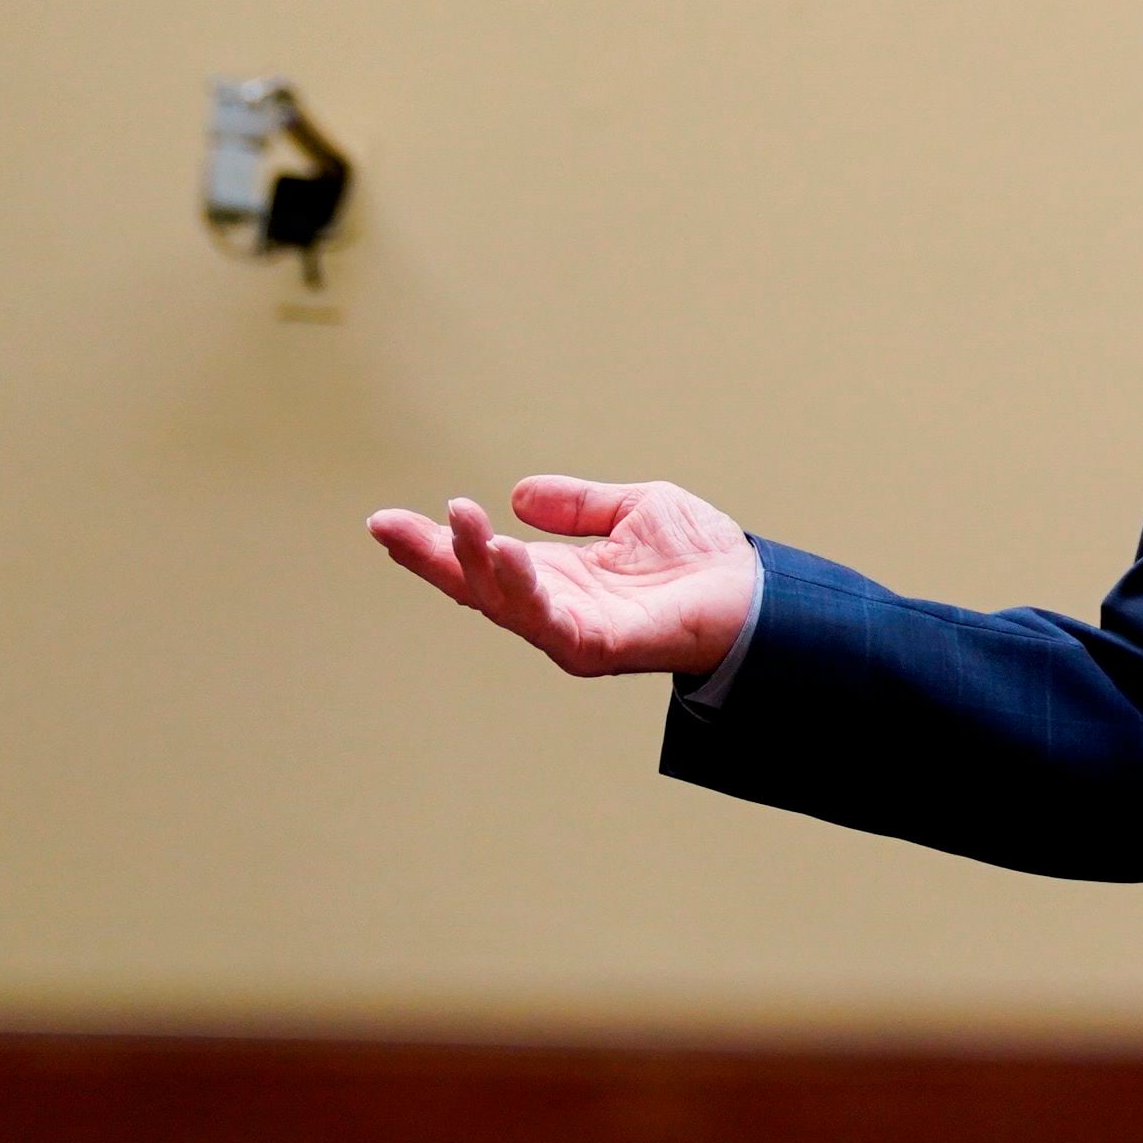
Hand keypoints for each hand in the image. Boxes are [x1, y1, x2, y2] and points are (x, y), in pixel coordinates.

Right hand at [367, 477, 758, 678]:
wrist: (756, 590)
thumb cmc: (701, 557)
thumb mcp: (632, 510)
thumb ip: (578, 505)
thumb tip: (518, 495)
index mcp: (557, 578)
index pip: (481, 562)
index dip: (434, 545)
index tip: (385, 521)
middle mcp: (556, 608)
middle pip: (475, 587)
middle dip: (431, 557)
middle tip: (389, 525)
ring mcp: (573, 632)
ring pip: (506, 603)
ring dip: (475, 563)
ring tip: (456, 521)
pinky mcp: (600, 647)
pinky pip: (550, 622)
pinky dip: (524, 591)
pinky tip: (506, 553)